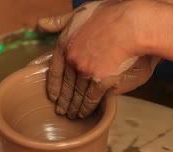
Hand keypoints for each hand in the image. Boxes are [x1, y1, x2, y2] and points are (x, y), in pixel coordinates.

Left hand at [37, 0, 160, 117]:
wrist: (132, 25)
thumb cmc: (110, 15)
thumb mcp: (79, 13)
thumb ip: (59, 21)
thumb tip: (40, 24)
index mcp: (64, 44)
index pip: (54, 71)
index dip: (53, 86)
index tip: (53, 97)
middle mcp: (71, 60)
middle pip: (65, 87)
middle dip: (63, 102)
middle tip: (62, 112)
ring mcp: (85, 72)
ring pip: (77, 95)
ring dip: (74, 108)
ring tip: (73, 115)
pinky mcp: (100, 82)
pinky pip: (91, 99)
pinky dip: (87, 108)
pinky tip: (85, 113)